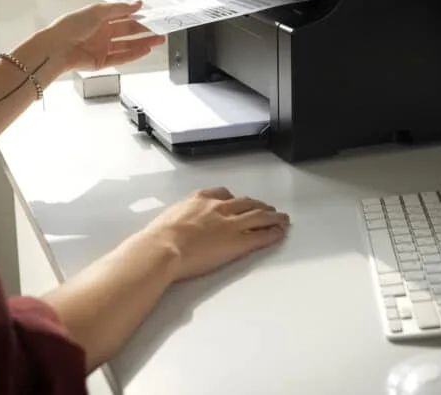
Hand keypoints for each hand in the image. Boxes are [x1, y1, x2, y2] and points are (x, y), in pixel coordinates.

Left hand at [47, 1, 164, 71]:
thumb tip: (136, 4)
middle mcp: (101, 33)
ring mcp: (102, 48)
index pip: (122, 16)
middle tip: (159, 29)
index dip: (137, 15)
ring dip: (143, 42)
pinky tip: (145, 50)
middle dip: (144, 30)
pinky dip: (134, 54)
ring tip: (158, 40)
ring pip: (127, 45)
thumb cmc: (70, 27)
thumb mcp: (97, 12)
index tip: (151, 14)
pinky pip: (121, 58)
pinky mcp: (101, 62)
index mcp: (99, 18)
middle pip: (128, 31)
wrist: (57, 48)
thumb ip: (119, 9)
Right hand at [141, 187, 289, 281]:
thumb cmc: (158, 238)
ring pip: (259, 215)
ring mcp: (231, 224)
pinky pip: (261, 235)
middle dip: (258, 205)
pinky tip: (280, 232)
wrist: (164, 247)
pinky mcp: (238, 242)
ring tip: (282, 218)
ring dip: (273, 216)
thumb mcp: (166, 219)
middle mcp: (219, 208)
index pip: (222, 194)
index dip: (234, 199)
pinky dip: (273, 232)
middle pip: (246, 203)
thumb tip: (171, 229)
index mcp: (200, 200)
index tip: (239, 201)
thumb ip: (177, 220)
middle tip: (268, 208)